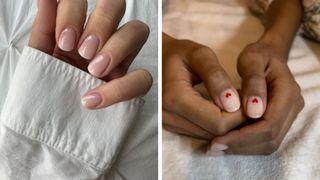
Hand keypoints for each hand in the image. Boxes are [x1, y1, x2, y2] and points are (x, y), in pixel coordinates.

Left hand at [29, 0, 151, 108]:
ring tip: (94, 71)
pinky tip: (94, 100)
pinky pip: (144, 78)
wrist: (52, 123)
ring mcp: (120, 59)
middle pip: (117, 4)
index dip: (76, 13)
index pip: (85, 0)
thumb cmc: (48, 87)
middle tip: (83, 52)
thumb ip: (45, 28)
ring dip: (117, 46)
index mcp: (79, 27)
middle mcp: (103, 37)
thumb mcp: (40, 57)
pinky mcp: (131, 85)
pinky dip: (121, 88)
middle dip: (100, 24)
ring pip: (139, 29)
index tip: (65, 42)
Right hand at [162, 33, 245, 139]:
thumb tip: (232, 106)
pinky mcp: (169, 126)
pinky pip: (199, 133)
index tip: (245, 95)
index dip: (239, 114)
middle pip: (213, 133)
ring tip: (228, 100)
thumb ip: (217, 78)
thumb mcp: (200, 55)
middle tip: (240, 97)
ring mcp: (166, 123)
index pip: (217, 122)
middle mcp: (167, 115)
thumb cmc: (180, 53)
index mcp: (174, 98)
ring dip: (224, 122)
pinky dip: (213, 123)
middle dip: (233, 118)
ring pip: (208, 136)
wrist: (156, 58)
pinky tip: (216, 106)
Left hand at [207, 42, 303, 154]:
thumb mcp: (251, 60)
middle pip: (270, 139)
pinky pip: (265, 140)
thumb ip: (252, 82)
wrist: (269, 55)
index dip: (243, 136)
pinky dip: (245, 144)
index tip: (217, 139)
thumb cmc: (257, 55)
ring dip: (242, 148)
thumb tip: (254, 112)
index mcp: (287, 92)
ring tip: (216, 147)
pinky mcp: (280, 121)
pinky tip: (226, 142)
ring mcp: (288, 115)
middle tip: (213, 147)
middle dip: (240, 146)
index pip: (268, 125)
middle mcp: (292, 107)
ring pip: (268, 143)